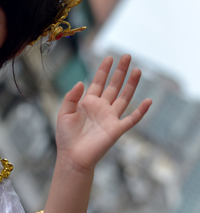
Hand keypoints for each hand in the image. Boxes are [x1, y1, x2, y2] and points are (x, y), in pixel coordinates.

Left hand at [56, 54, 151, 173]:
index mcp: (88, 103)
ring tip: (138, 70)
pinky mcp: (116, 130)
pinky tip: (148, 101)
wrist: (72, 157)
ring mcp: (110, 118)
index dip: (104, 70)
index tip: (109, 57)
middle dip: (120, 71)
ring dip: (131, 84)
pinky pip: (132, 119)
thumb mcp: (64, 113)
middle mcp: (102, 108)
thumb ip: (71, 97)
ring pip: (124, 97)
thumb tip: (81, 82)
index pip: (98, 82)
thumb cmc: (66, 137)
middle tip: (127, 56)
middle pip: (114, 86)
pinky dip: (140, 111)